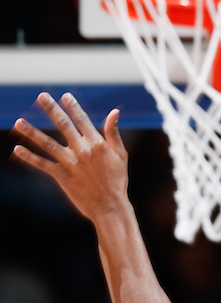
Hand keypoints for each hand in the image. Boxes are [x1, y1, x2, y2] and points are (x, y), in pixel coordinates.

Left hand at [10, 93, 130, 221]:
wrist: (110, 206)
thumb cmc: (118, 180)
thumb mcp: (121, 154)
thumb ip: (113, 133)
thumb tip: (114, 112)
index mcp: (98, 144)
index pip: (82, 120)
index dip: (73, 107)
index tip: (65, 96)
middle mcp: (82, 151)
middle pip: (63, 126)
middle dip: (52, 109)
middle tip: (41, 96)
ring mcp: (71, 164)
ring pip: (47, 144)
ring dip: (32, 132)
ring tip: (19, 121)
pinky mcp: (62, 177)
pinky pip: (43, 165)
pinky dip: (29, 157)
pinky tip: (17, 149)